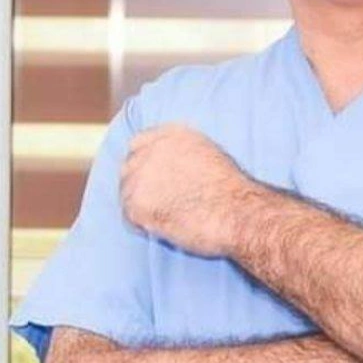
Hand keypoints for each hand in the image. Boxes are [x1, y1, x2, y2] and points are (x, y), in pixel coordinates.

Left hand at [119, 122, 249, 257]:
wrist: (236, 213)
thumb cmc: (232, 192)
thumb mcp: (209, 156)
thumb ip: (182, 156)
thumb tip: (171, 170)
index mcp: (171, 135)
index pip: (139, 143)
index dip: (144, 163)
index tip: (150, 178)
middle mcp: (152, 150)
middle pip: (129, 168)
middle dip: (139, 185)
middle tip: (156, 203)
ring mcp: (141, 176)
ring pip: (127, 193)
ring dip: (140, 206)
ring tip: (165, 218)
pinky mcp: (137, 204)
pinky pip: (129, 217)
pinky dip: (142, 225)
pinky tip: (162, 228)